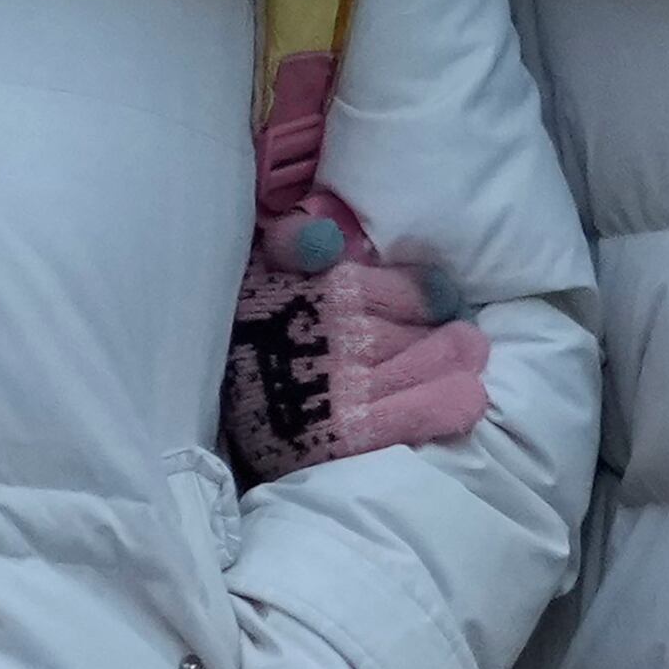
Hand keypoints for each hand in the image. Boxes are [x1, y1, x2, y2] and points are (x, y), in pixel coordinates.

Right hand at [221, 210, 492, 484]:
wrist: (201, 393)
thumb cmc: (243, 323)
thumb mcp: (260, 268)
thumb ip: (295, 242)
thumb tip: (326, 236)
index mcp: (336, 288)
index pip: (419, 292)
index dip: (436, 301)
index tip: (444, 308)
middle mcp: (351, 333)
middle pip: (432, 333)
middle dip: (453, 340)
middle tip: (467, 346)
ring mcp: (352, 384)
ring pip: (435, 370)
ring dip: (458, 370)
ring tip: (468, 371)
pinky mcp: (350, 432)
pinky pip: (418, 414)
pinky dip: (450, 405)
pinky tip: (466, 400)